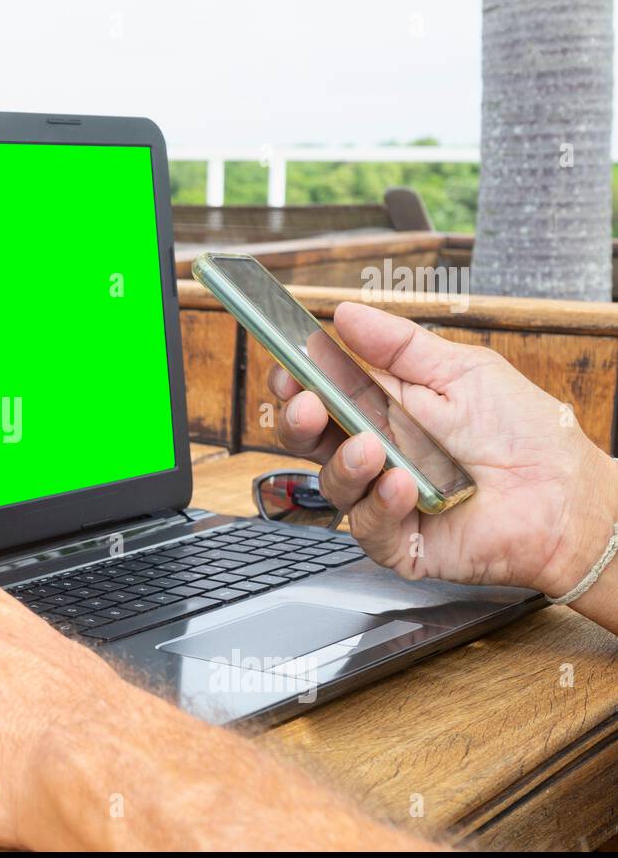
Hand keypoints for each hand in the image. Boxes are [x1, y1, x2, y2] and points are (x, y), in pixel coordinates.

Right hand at [269, 301, 617, 598]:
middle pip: (309, 442)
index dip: (296, 384)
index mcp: (379, 410)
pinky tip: (402, 486)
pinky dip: (379, 504)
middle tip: (306, 404)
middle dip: (298, 422)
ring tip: (371, 448)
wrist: (567, 494)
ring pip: (332, 485)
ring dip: (345, 464)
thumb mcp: (461, 371)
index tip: (289, 369)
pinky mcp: (398, 543)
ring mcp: (381, 500)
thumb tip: (346, 315)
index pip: (319, 396)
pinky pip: (367, 527)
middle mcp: (373, 455)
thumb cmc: (523, 433)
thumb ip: (399, 345)